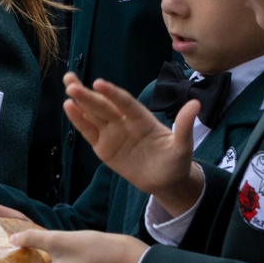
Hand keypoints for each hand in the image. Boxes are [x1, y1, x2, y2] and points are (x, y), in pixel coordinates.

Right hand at [62, 76, 203, 215]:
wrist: (165, 181)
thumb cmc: (176, 161)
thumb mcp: (183, 146)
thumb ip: (184, 126)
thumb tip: (196, 103)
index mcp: (142, 119)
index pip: (125, 103)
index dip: (112, 94)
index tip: (99, 83)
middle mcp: (124, 122)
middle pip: (104, 106)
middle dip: (88, 94)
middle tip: (71, 81)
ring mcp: (112, 133)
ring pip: (93, 114)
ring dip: (80, 101)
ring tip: (68, 86)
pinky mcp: (103, 146)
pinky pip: (89, 132)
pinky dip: (79, 120)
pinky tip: (69, 107)